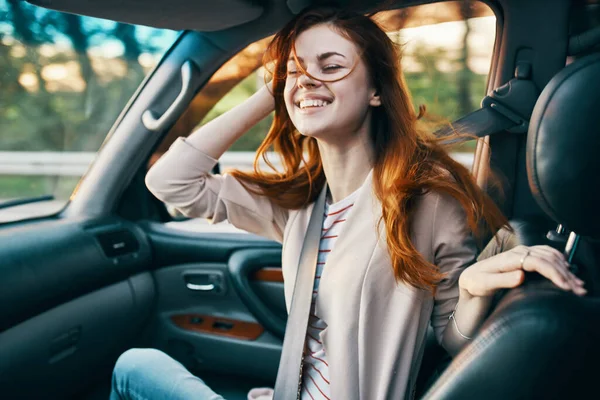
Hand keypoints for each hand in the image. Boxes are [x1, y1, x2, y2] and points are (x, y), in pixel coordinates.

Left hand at [459, 245, 585, 298]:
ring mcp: (522, 253)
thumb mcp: (483, 284)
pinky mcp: (525, 256)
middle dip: (565, 273)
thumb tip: (521, 275)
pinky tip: (568, 271)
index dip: (553, 272)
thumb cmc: (475, 283)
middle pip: (548, 259)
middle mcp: (517, 252)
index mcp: (509, 258)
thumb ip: (502, 280)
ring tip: (577, 284)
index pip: (537, 262)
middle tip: (578, 289)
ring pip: (550, 256)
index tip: (565, 285)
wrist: (470, 279)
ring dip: (566, 269)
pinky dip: (561, 263)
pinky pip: (548, 255)